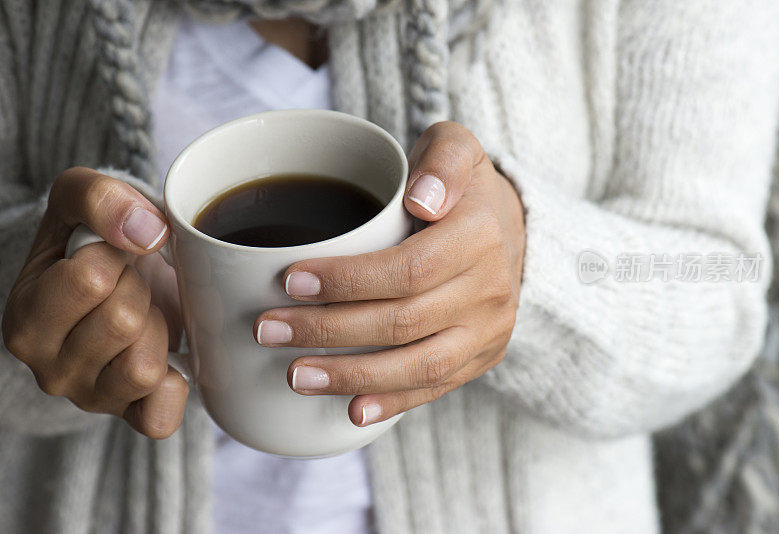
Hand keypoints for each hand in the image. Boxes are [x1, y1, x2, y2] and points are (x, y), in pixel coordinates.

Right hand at [1, 167, 187, 438]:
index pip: (90, 279)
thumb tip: (147, 232)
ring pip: (143, 367)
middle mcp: (49, 369)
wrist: (115, 280)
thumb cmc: (93, 243)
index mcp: (25, 318)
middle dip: (139, 291)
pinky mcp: (129, 416)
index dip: (117, 255)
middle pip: (123, 322)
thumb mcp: (79, 199)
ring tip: (142, 317)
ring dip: (157, 331)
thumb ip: (99, 198)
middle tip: (129, 286)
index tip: (110, 256)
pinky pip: (159, 417)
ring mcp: (90, 398)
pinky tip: (165, 357)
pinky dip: (174, 385)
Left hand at [253, 122, 524, 425]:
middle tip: (268, 330)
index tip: (289, 281)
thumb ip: (441, 160)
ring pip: (419, 365)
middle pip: (403, 321)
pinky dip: (393, 401)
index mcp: (479, 235)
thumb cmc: (460, 187)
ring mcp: (488, 329)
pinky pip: (438, 387)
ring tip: (296, 375)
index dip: (346, 281)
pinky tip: (352, 410)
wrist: (508, 228)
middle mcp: (490, 288)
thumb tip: (422, 200)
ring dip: (352, 375)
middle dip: (328, 330)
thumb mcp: (455, 148)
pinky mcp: (481, 357)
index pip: (407, 268)